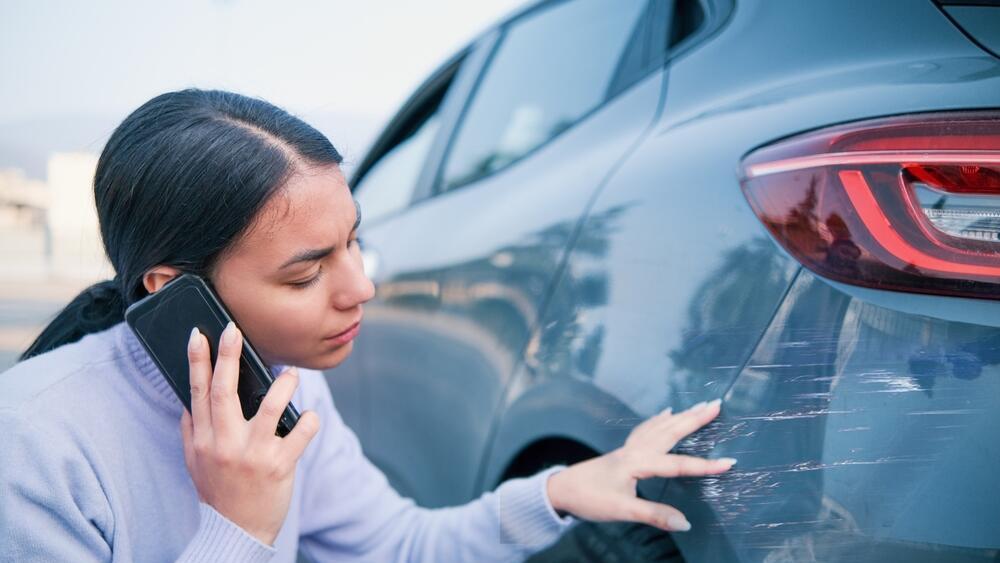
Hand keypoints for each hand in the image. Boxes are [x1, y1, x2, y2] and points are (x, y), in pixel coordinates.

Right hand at [180, 322, 320, 545]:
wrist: (237, 532)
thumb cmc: (218, 493)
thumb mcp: (194, 464)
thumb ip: (190, 432)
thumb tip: (188, 401)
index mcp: (202, 439)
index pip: (197, 392)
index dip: (197, 361)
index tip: (199, 334)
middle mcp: (224, 443)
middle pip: (225, 390)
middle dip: (228, 356)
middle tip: (233, 329)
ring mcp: (252, 454)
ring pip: (270, 406)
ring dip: (283, 385)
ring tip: (290, 375)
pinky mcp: (278, 465)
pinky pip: (299, 433)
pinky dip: (309, 421)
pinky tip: (310, 417)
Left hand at [545, 399, 732, 531]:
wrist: (560, 489)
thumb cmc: (589, 498)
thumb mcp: (622, 510)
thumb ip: (654, 514)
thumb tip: (685, 523)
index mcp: (637, 463)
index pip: (678, 465)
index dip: (704, 466)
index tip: (729, 463)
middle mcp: (635, 451)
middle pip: (670, 431)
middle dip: (694, 419)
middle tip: (716, 405)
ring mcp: (628, 448)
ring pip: (660, 427)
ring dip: (681, 417)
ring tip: (699, 406)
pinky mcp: (622, 451)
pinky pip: (646, 429)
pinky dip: (658, 420)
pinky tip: (665, 414)